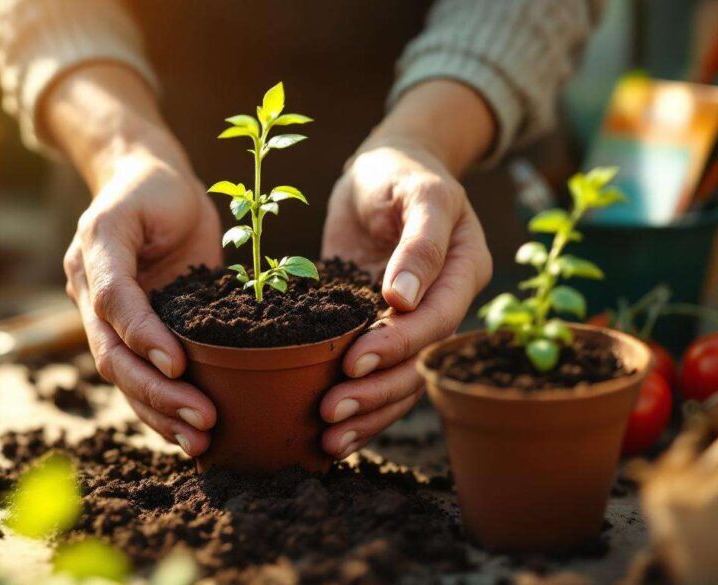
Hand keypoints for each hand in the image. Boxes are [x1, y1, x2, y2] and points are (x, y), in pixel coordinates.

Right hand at [63, 148, 221, 455]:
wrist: (139, 180)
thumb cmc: (159, 189)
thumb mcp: (168, 196)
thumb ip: (170, 245)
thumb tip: (187, 318)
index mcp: (95, 251)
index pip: (113, 303)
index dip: (143, 336)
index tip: (178, 366)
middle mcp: (88, 291)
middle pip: (113, 355)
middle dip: (156, 393)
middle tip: (202, 419)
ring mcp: (101, 316)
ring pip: (122, 376)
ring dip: (158, 412)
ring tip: (198, 440)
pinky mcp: (125, 331)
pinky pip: (137, 375)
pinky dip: (159, 407)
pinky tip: (187, 433)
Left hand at [318, 139, 491, 457]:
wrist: (384, 167)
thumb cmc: (402, 172)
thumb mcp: (417, 192)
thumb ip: (420, 242)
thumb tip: (402, 299)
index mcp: (465, 272)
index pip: (437, 322)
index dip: (398, 347)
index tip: (353, 362)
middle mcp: (444, 304)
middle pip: (418, 363)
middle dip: (376, 392)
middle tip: (330, 412)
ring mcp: (412, 321)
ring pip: (400, 380)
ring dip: (367, 412)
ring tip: (327, 438)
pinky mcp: (379, 328)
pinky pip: (376, 373)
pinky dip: (358, 402)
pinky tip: (330, 433)